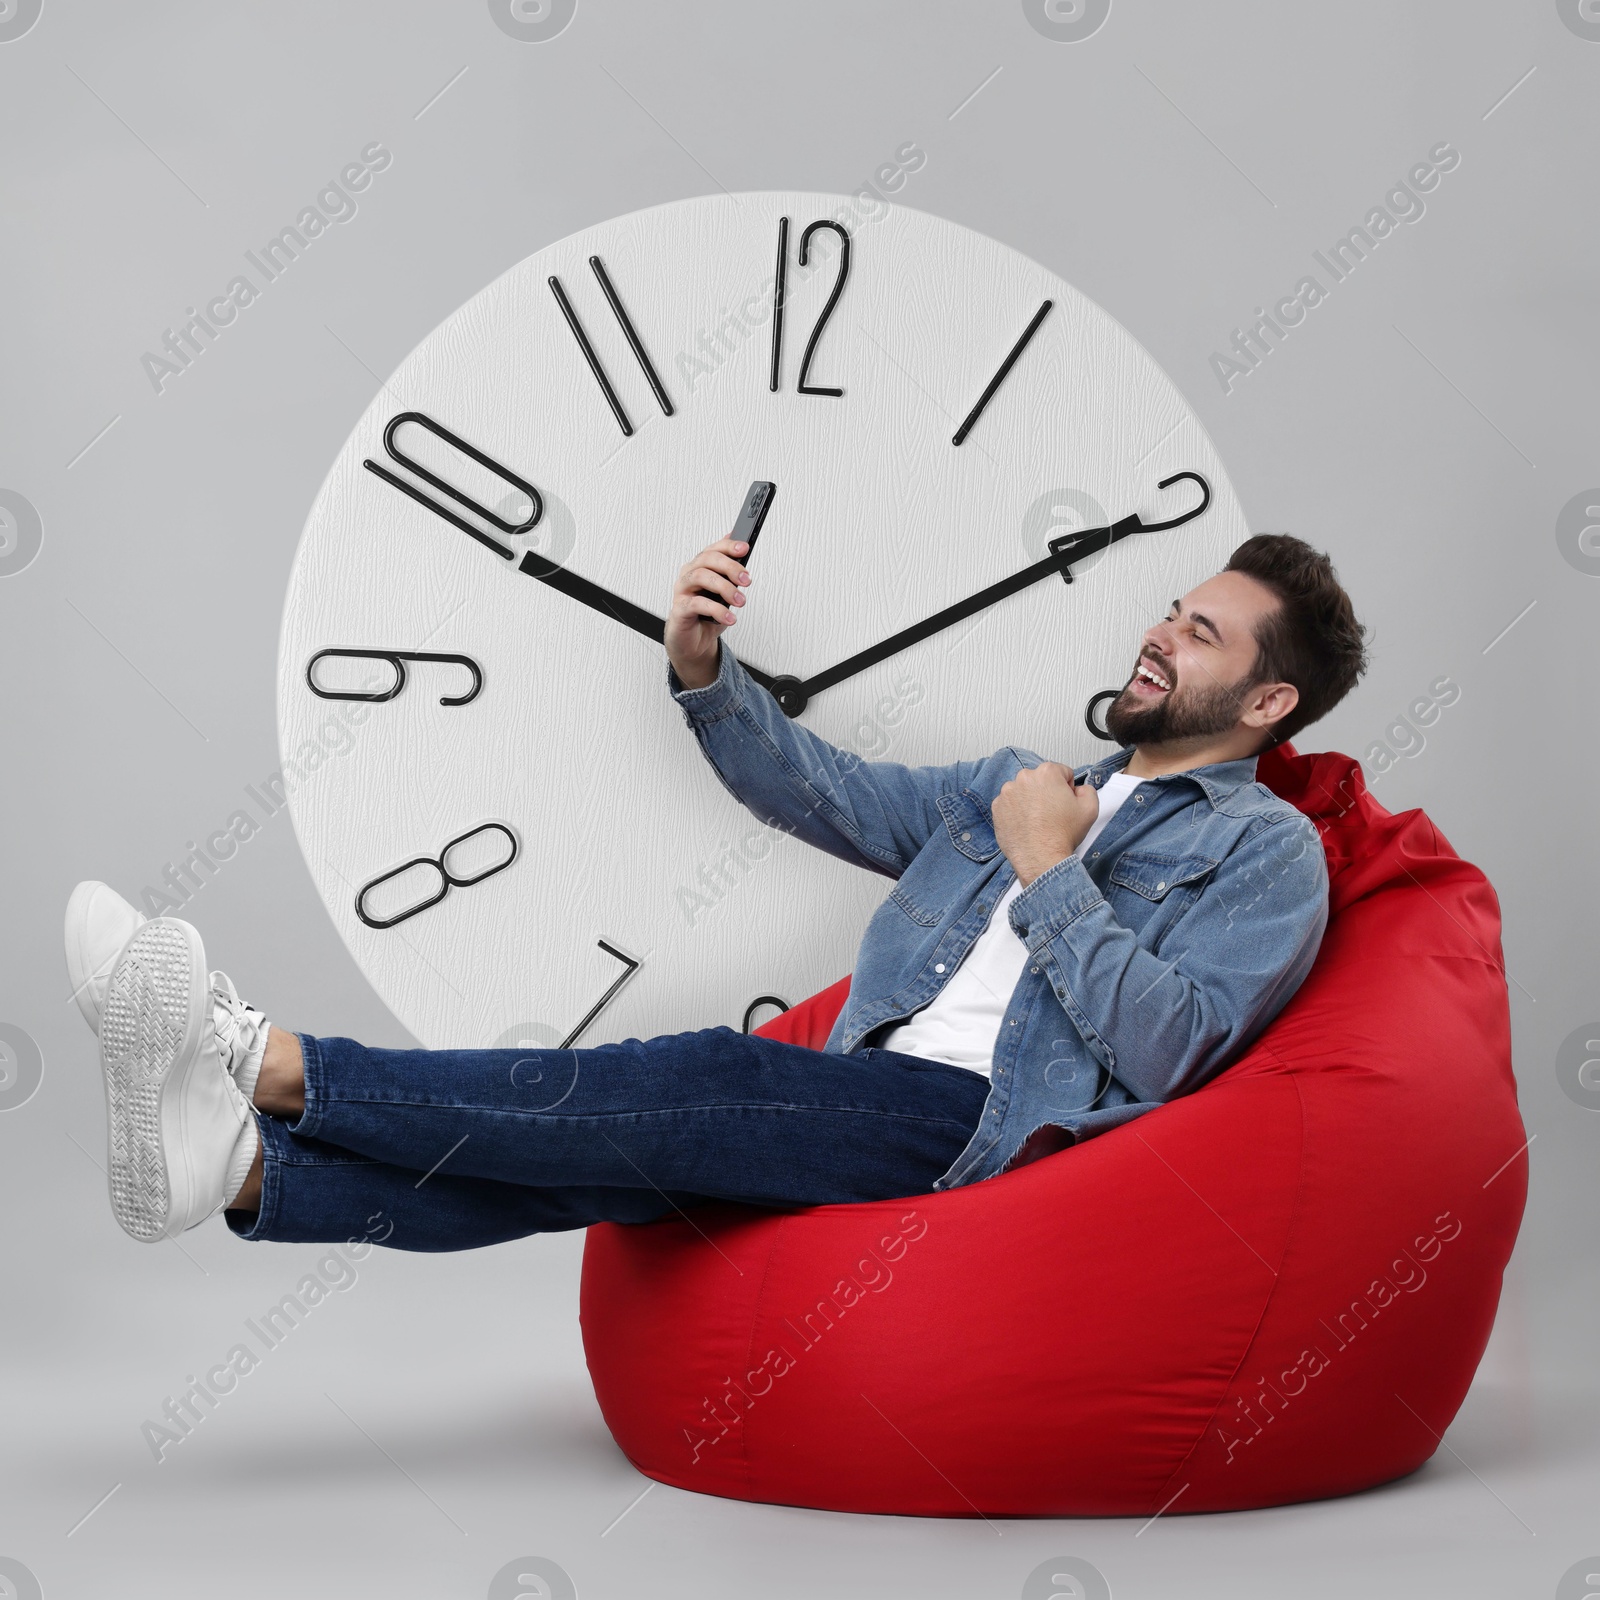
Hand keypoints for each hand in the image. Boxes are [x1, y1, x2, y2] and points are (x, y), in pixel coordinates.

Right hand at [665, 537, 752, 689]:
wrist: (694, 643)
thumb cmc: (708, 616)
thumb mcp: (725, 593)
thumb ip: (730, 572)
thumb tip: (741, 549)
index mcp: (699, 567)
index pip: (713, 549)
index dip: (728, 546)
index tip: (745, 549)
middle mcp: (689, 575)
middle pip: (707, 559)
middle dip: (730, 567)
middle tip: (746, 580)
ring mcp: (682, 591)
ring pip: (700, 576)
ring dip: (724, 587)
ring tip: (740, 601)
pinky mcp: (680, 609)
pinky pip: (697, 604)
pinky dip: (717, 610)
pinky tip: (729, 617)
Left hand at [991, 762, 1099, 885]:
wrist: (1040, 858)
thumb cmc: (1061, 835)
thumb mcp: (1090, 808)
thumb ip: (1087, 790)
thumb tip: (1079, 789)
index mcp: (1047, 773)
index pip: (1061, 772)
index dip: (1067, 788)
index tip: (1066, 802)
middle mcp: (1024, 778)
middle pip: (1040, 780)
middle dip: (1047, 792)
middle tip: (1053, 813)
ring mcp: (1007, 793)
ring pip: (1024, 791)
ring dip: (1031, 801)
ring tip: (1039, 821)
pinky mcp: (997, 808)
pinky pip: (1010, 804)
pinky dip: (1017, 812)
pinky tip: (1027, 825)